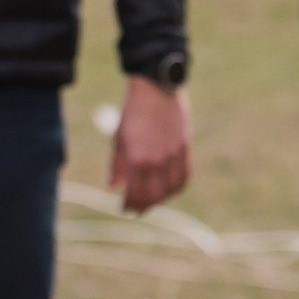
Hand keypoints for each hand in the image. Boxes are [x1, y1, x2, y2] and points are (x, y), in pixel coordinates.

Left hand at [109, 76, 191, 212]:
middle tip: (137, 209)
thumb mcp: (119, 139)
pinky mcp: (184, 148)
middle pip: (154, 196)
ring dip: (161, 199)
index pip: (135, 193)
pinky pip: (184, 176)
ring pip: (171, 189)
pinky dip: (177, 187)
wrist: (156, 88)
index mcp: (137, 159)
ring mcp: (173, 155)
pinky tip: (169, 189)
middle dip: (144, 206)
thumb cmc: (133, 112)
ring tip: (152, 200)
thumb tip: (114, 186)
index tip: (125, 209)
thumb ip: (117, 166)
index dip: (130, 204)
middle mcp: (157, 160)